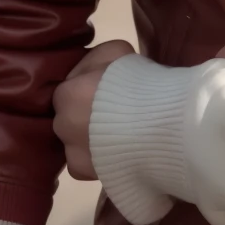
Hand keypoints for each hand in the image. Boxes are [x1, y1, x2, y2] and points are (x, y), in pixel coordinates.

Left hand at [53, 40, 136, 180]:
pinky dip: (102, 162)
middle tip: (118, 116)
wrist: (162, 124)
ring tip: (123, 138)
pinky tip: (121, 156)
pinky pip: (89, 167)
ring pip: (79, 145)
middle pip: (73, 119)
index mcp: (66, 94)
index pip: (71, 91)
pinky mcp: (87, 173)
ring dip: (94, 141)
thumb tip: (92, 69)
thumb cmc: (140, 83)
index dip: (91, 91)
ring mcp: (73, 152)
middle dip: (89, 117)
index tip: (112, 93)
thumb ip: (97, 60)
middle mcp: (62, 125)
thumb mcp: (117, 51)